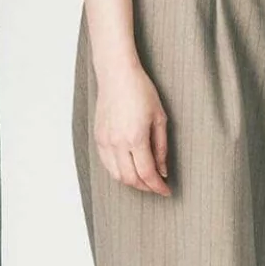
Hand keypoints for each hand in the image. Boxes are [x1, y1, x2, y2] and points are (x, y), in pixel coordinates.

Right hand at [94, 60, 170, 194]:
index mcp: (136, 138)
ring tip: (144, 179)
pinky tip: (129, 168)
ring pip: (116, 175)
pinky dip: (118, 172)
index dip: (158, 187)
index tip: (166, 191)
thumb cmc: (141, 91)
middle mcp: (117, 143)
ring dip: (132, 182)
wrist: (117, 74)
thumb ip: (161, 148)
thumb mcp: (159, 118)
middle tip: (157, 187)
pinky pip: (107, 164)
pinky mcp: (98, 138)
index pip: (147, 174)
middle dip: (146, 187)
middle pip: (131, 179)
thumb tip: (162, 170)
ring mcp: (105, 141)